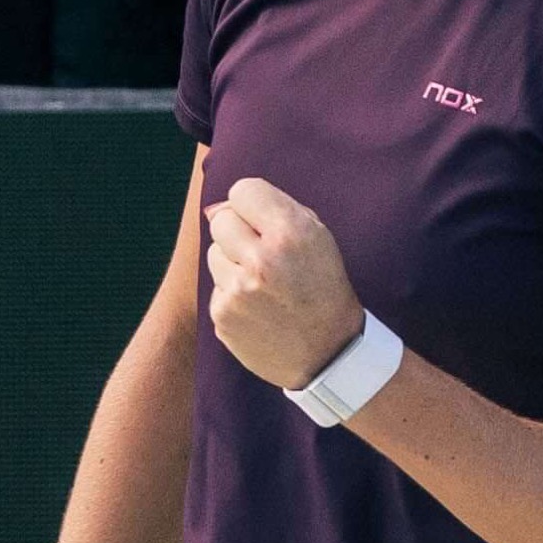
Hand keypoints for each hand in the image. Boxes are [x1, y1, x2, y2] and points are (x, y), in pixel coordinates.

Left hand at [202, 174, 364, 391]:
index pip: (243, 190)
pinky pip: (215, 287)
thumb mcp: (317, 238)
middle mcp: (262, 260)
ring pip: (213, 253)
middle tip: (262, 253)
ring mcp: (238, 291)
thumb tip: (215, 207)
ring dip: (232, 262)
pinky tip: (257, 307)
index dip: (252, 204)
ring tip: (262, 283)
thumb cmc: (322, 286)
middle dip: (238, 231)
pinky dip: (231, 293)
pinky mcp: (222, 316)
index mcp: (291, 233)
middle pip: (220, 220)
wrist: (329, 352)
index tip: (264, 221)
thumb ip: (273, 211)